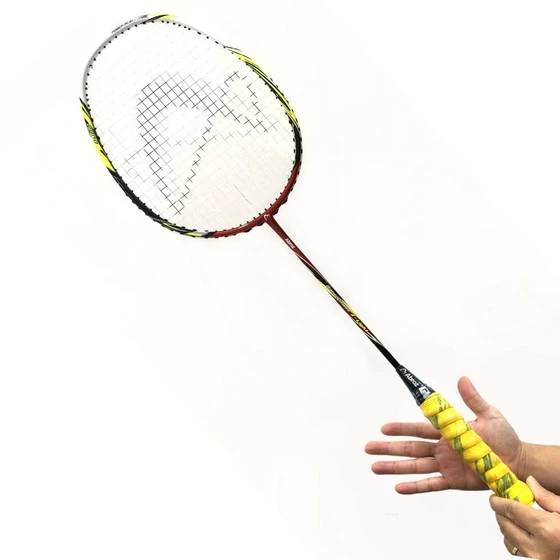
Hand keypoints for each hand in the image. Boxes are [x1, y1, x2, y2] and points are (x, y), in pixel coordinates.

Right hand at [364, 376, 524, 493]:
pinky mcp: (453, 481)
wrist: (517, 461)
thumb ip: (473, 399)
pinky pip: (431, 484)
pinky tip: (398, 487)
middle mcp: (441, 449)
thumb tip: (462, 379)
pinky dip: (415, 486)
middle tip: (368, 448)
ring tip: (375, 467)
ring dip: (395, 467)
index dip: (400, 428)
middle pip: (409, 448)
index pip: (418, 429)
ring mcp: (445, 465)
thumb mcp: (489, 414)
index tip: (383, 429)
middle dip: (388, 448)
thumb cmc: (504, 437)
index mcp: (447, 432)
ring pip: (414, 466)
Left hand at [490, 476, 559, 558]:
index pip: (510, 510)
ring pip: (508, 541)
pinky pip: (518, 552)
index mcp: (547, 530)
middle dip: (501, 512)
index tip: (496, 495)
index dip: (499, 501)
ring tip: (515, 517)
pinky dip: (515, 541)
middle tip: (504, 502)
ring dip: (507, 527)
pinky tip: (524, 532)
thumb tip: (529, 482)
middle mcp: (538, 549)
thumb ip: (547, 497)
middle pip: (505, 525)